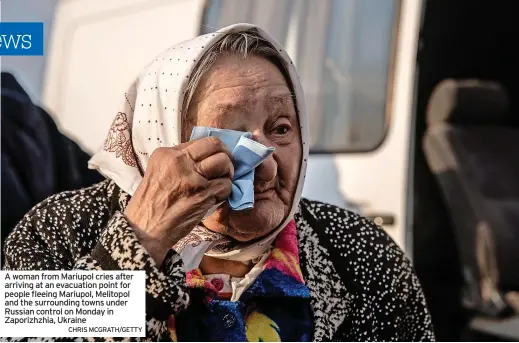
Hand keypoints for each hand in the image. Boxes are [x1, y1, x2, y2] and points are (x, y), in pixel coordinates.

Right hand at [124, 137, 233, 263]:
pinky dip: (226, 190)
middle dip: (225, 155)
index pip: (200, 141)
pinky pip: (226, 185)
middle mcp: (179, 161)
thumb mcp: (157, 172)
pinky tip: (217, 196)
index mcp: (166, 154)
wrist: (145, 230)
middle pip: (215, 145)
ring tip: (222, 180)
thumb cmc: (149, 205)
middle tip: (225, 166)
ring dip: (228, 172)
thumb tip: (202, 158)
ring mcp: (192, 178)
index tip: (214, 159)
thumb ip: (177, 162)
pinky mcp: (203, 194)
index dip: (212, 150)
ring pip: (224, 162)